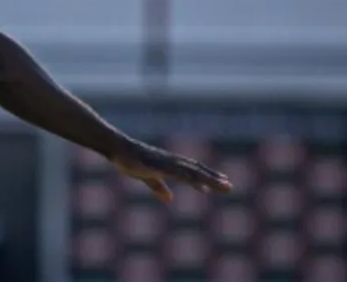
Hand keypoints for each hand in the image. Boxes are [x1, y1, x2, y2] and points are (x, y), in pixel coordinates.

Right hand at [110, 140, 232, 202]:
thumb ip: (158, 186)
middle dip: (213, 178)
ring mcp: (165, 162)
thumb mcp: (146, 176)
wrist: (116, 148)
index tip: (222, 182)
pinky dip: (189, 178)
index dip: (207, 175)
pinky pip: (176, 173)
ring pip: (190, 171)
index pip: (193, 170)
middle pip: (196, 170)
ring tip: (221, 185)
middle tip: (229, 187)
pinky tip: (198, 184)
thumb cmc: (129, 160)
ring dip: (207, 178)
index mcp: (169, 164)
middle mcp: (171, 161)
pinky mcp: (158, 166)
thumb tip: (169, 198)